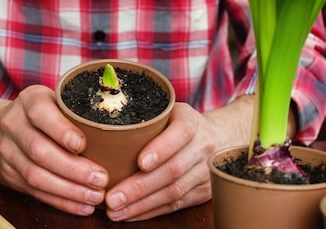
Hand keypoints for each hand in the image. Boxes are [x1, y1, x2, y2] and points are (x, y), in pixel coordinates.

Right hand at [0, 85, 108, 215]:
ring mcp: (7, 153)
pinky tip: (83, 206)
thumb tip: (121, 125)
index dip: (62, 131)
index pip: (41, 114)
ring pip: (37, 176)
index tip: (83, 145)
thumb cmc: (37, 112)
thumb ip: (77, 108)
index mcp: (28, 101)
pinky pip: (36, 193)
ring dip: (70, 191)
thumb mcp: (52, 98)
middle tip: (101, 179)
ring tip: (96, 196)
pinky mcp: (9, 176)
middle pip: (40, 152)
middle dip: (73, 169)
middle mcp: (13, 126)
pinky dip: (62, 202)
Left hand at [104, 102, 223, 220]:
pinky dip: (150, 211)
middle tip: (112, 197)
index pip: (180, 134)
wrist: (221, 137)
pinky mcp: (202, 192)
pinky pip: (175, 205)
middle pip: (173, 170)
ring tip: (115, 210)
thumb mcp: (169, 110)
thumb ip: (145, 117)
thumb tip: (103, 127)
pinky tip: (130, 214)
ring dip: (141, 205)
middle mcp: (203, 148)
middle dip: (140, 187)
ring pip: (173, 192)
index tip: (140, 162)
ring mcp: (205, 173)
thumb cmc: (181, 123)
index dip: (161, 149)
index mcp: (192, 123)